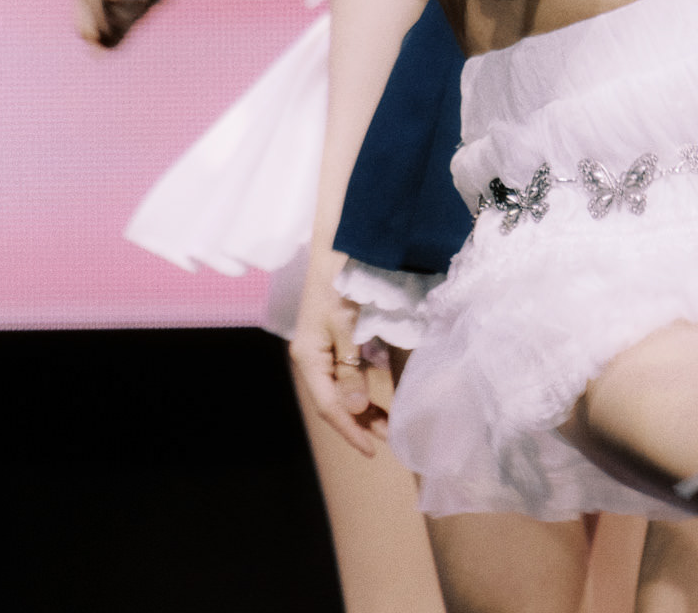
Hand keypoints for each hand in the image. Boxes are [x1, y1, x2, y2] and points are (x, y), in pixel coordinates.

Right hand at [290, 248, 388, 456]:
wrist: (337, 248)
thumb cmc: (340, 285)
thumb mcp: (348, 328)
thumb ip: (351, 369)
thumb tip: (356, 408)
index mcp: (308, 358)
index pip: (328, 406)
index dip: (351, 430)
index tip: (373, 450)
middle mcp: (313, 358)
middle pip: (335, 400)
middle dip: (360, 421)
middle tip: (389, 438)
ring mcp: (324, 349)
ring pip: (343, 388)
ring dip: (364, 406)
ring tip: (388, 423)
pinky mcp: (336, 339)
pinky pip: (349, 371)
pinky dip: (364, 385)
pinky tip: (380, 394)